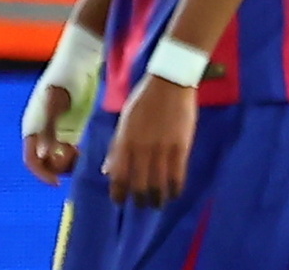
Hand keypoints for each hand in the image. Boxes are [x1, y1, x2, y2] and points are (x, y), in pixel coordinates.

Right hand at [22, 85, 80, 185]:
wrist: (78, 65)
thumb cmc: (64, 81)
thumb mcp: (55, 105)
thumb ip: (49, 130)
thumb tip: (43, 154)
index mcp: (32, 127)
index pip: (32, 160)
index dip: (42, 174)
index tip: (57, 182)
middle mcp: (41, 134)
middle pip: (45, 163)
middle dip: (59, 167)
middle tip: (75, 157)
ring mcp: (56, 133)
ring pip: (58, 160)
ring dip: (69, 164)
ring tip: (81, 153)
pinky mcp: (69, 131)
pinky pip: (69, 153)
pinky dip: (76, 157)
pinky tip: (85, 150)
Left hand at [103, 75, 196, 206]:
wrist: (169, 84)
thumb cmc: (143, 100)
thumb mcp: (124, 121)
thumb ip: (117, 147)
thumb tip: (107, 170)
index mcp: (125, 139)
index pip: (119, 174)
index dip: (118, 191)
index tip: (118, 201)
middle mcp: (141, 147)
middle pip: (139, 183)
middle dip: (138, 199)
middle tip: (140, 205)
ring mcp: (162, 148)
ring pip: (158, 183)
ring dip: (157, 198)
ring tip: (157, 204)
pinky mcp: (181, 148)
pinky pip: (177, 176)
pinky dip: (175, 189)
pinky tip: (173, 194)